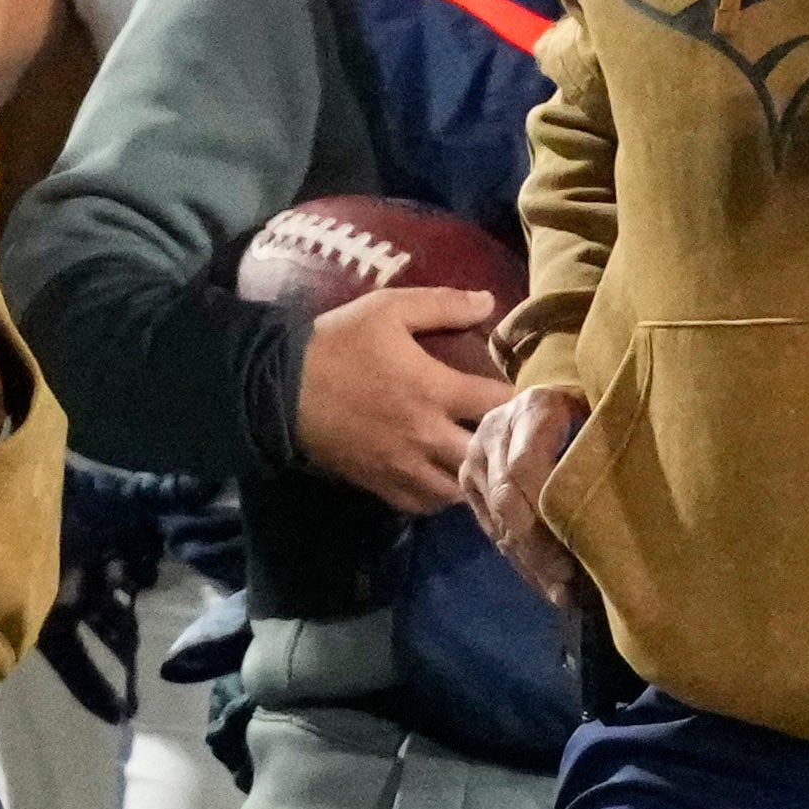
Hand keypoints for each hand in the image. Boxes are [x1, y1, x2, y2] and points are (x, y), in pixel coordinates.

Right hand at [292, 285, 506, 512]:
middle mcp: (426, 436)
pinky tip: (447, 479)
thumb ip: (441, 304)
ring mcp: (404, 467)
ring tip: (483, 462)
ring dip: (476, 476)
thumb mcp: (387, 309)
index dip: (521, 400)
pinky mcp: (382, 485)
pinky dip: (443, 497)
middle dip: (504, 447)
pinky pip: (426, 505)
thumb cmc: (337, 344)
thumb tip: (489, 302)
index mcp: (434, 389)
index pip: (498, 403)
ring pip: (460, 490)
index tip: (530, 396)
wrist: (278, 389)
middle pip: (485, 456)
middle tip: (514, 437)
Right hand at [465, 383, 587, 600]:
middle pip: (507, 499)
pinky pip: (490, 526)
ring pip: (498, 518)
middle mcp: (495, 429)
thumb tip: (619, 520)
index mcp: (534, 408)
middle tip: (566, 589)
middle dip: (537, 549)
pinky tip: (543, 582)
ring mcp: (476, 455)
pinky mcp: (468, 479)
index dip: (545, 515)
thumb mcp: (604, 417)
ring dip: (528, 562)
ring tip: (560, 595)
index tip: (573, 556)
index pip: (525, 468)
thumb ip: (601, 453)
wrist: (555, 394)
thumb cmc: (595, 408)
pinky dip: (518, 557)